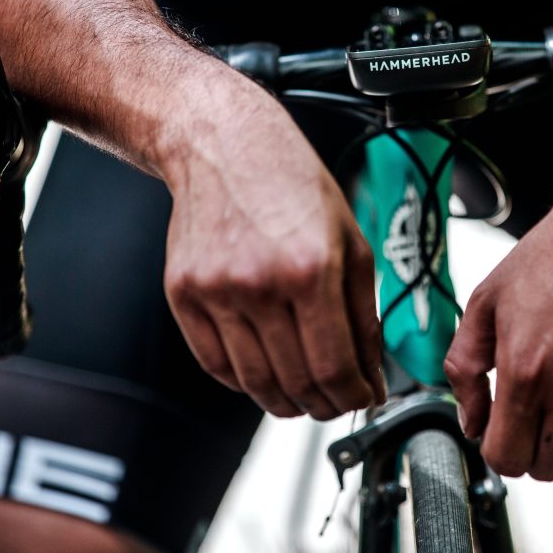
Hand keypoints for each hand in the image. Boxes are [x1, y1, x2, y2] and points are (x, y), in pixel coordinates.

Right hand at [162, 84, 384, 418]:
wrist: (225, 146)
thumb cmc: (295, 187)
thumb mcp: (352, 241)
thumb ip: (364, 314)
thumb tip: (369, 373)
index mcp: (310, 269)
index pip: (333, 366)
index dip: (352, 397)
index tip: (362, 398)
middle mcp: (259, 284)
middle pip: (294, 382)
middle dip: (324, 406)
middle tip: (336, 402)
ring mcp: (215, 292)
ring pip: (254, 383)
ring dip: (286, 402)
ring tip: (303, 396)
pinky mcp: (183, 295)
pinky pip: (214, 364)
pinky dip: (244, 382)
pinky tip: (266, 375)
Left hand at [445, 140, 552, 479]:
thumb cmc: (551, 257)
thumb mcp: (485, 302)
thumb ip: (465, 367)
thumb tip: (471, 421)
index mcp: (524, 371)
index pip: (506, 458)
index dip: (497, 449)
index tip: (501, 429)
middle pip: (546, 467)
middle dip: (530, 448)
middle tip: (531, 414)